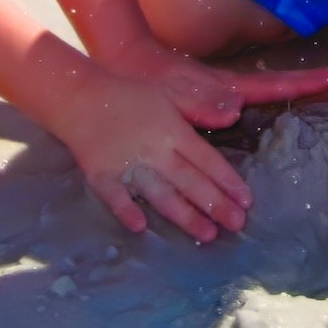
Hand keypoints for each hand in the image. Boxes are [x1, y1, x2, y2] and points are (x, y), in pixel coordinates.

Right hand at [58, 72, 256, 243]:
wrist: (80, 96)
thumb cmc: (129, 95)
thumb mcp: (168, 92)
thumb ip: (200, 106)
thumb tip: (235, 112)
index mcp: (172, 129)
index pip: (206, 159)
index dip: (227, 180)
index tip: (246, 201)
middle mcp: (154, 150)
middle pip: (189, 180)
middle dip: (215, 204)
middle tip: (237, 225)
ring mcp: (127, 164)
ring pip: (160, 193)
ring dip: (184, 215)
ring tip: (207, 234)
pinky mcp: (101, 174)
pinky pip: (114, 195)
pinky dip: (126, 210)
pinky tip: (140, 226)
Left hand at [112, 38, 327, 131]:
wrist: (129, 62)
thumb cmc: (150, 80)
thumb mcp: (173, 96)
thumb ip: (201, 101)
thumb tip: (236, 110)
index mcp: (226, 87)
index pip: (272, 85)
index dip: (303, 83)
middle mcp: (230, 86)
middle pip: (276, 82)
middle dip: (307, 80)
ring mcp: (222, 88)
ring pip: (265, 87)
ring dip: (292, 87)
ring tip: (321, 87)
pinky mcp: (211, 94)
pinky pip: (249, 95)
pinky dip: (270, 94)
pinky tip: (276, 102)